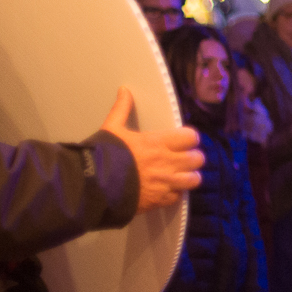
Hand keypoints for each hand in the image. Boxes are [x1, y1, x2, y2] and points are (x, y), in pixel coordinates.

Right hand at [100, 87, 202, 213]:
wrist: (94, 187)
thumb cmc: (104, 156)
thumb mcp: (112, 128)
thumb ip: (122, 109)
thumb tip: (124, 90)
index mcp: (158, 142)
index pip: (191, 137)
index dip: (189, 139)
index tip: (183, 141)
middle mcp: (167, 162)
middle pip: (197, 159)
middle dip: (192, 158)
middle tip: (183, 158)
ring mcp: (166, 183)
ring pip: (194, 180)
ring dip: (189, 177)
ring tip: (181, 175)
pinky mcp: (160, 200)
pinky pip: (178, 197)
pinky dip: (175, 194)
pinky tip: (167, 190)